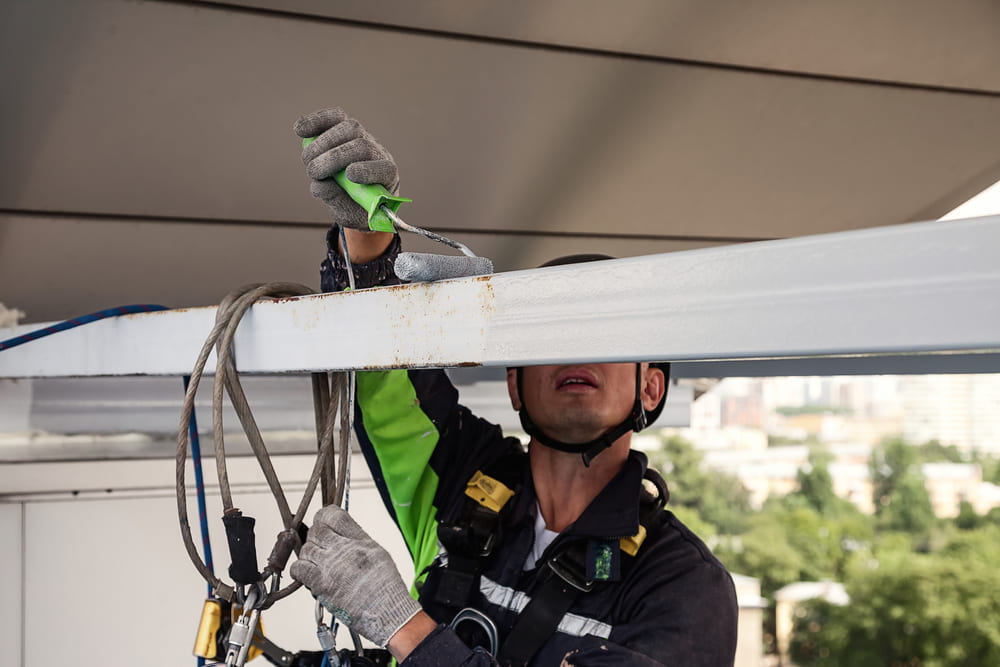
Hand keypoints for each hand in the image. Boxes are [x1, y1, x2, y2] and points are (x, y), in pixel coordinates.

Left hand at [290, 504, 421, 646]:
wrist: (387, 611)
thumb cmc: (386, 588)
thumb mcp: (378, 553)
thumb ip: (358, 541)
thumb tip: (342, 534)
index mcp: (360, 540)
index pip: (335, 516)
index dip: (325, 516)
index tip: (323, 521)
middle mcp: (344, 550)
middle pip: (317, 530)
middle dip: (315, 536)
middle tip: (320, 546)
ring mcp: (331, 567)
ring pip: (306, 549)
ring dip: (308, 555)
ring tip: (316, 563)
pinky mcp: (322, 585)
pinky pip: (299, 569)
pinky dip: (299, 570)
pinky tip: (306, 574)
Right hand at [293, 107, 399, 229]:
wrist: (355, 197)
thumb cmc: (354, 207)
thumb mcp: (347, 213)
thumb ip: (336, 199)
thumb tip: (320, 184)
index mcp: (387, 178)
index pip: (385, 169)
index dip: (368, 170)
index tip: (350, 175)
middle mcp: (378, 154)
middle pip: (362, 146)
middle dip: (334, 157)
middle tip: (313, 171)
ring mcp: (363, 137)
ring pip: (348, 128)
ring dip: (323, 142)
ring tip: (307, 160)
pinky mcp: (346, 129)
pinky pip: (334, 118)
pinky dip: (316, 122)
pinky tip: (300, 130)